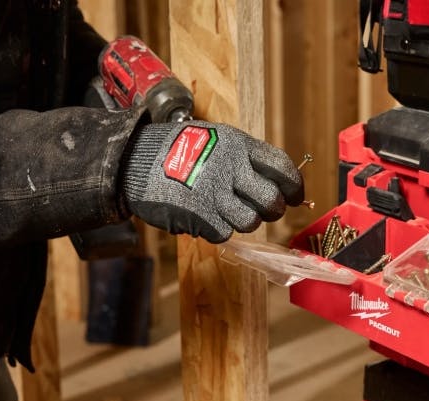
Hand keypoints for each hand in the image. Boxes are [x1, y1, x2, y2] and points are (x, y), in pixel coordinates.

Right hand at [121, 121, 303, 242]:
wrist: (132, 160)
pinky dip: (218, 228)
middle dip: (273, 210)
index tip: (295, 197)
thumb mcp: (217, 140)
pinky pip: (225, 232)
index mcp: (238, 144)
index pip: (283, 168)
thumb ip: (247, 159)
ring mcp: (214, 192)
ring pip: (251, 221)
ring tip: (229, 211)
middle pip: (272, 200)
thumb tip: (281, 184)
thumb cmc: (179, 151)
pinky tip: (206, 214)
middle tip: (265, 210)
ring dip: (244, 221)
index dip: (295, 187)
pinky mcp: (199, 215)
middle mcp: (230, 167)